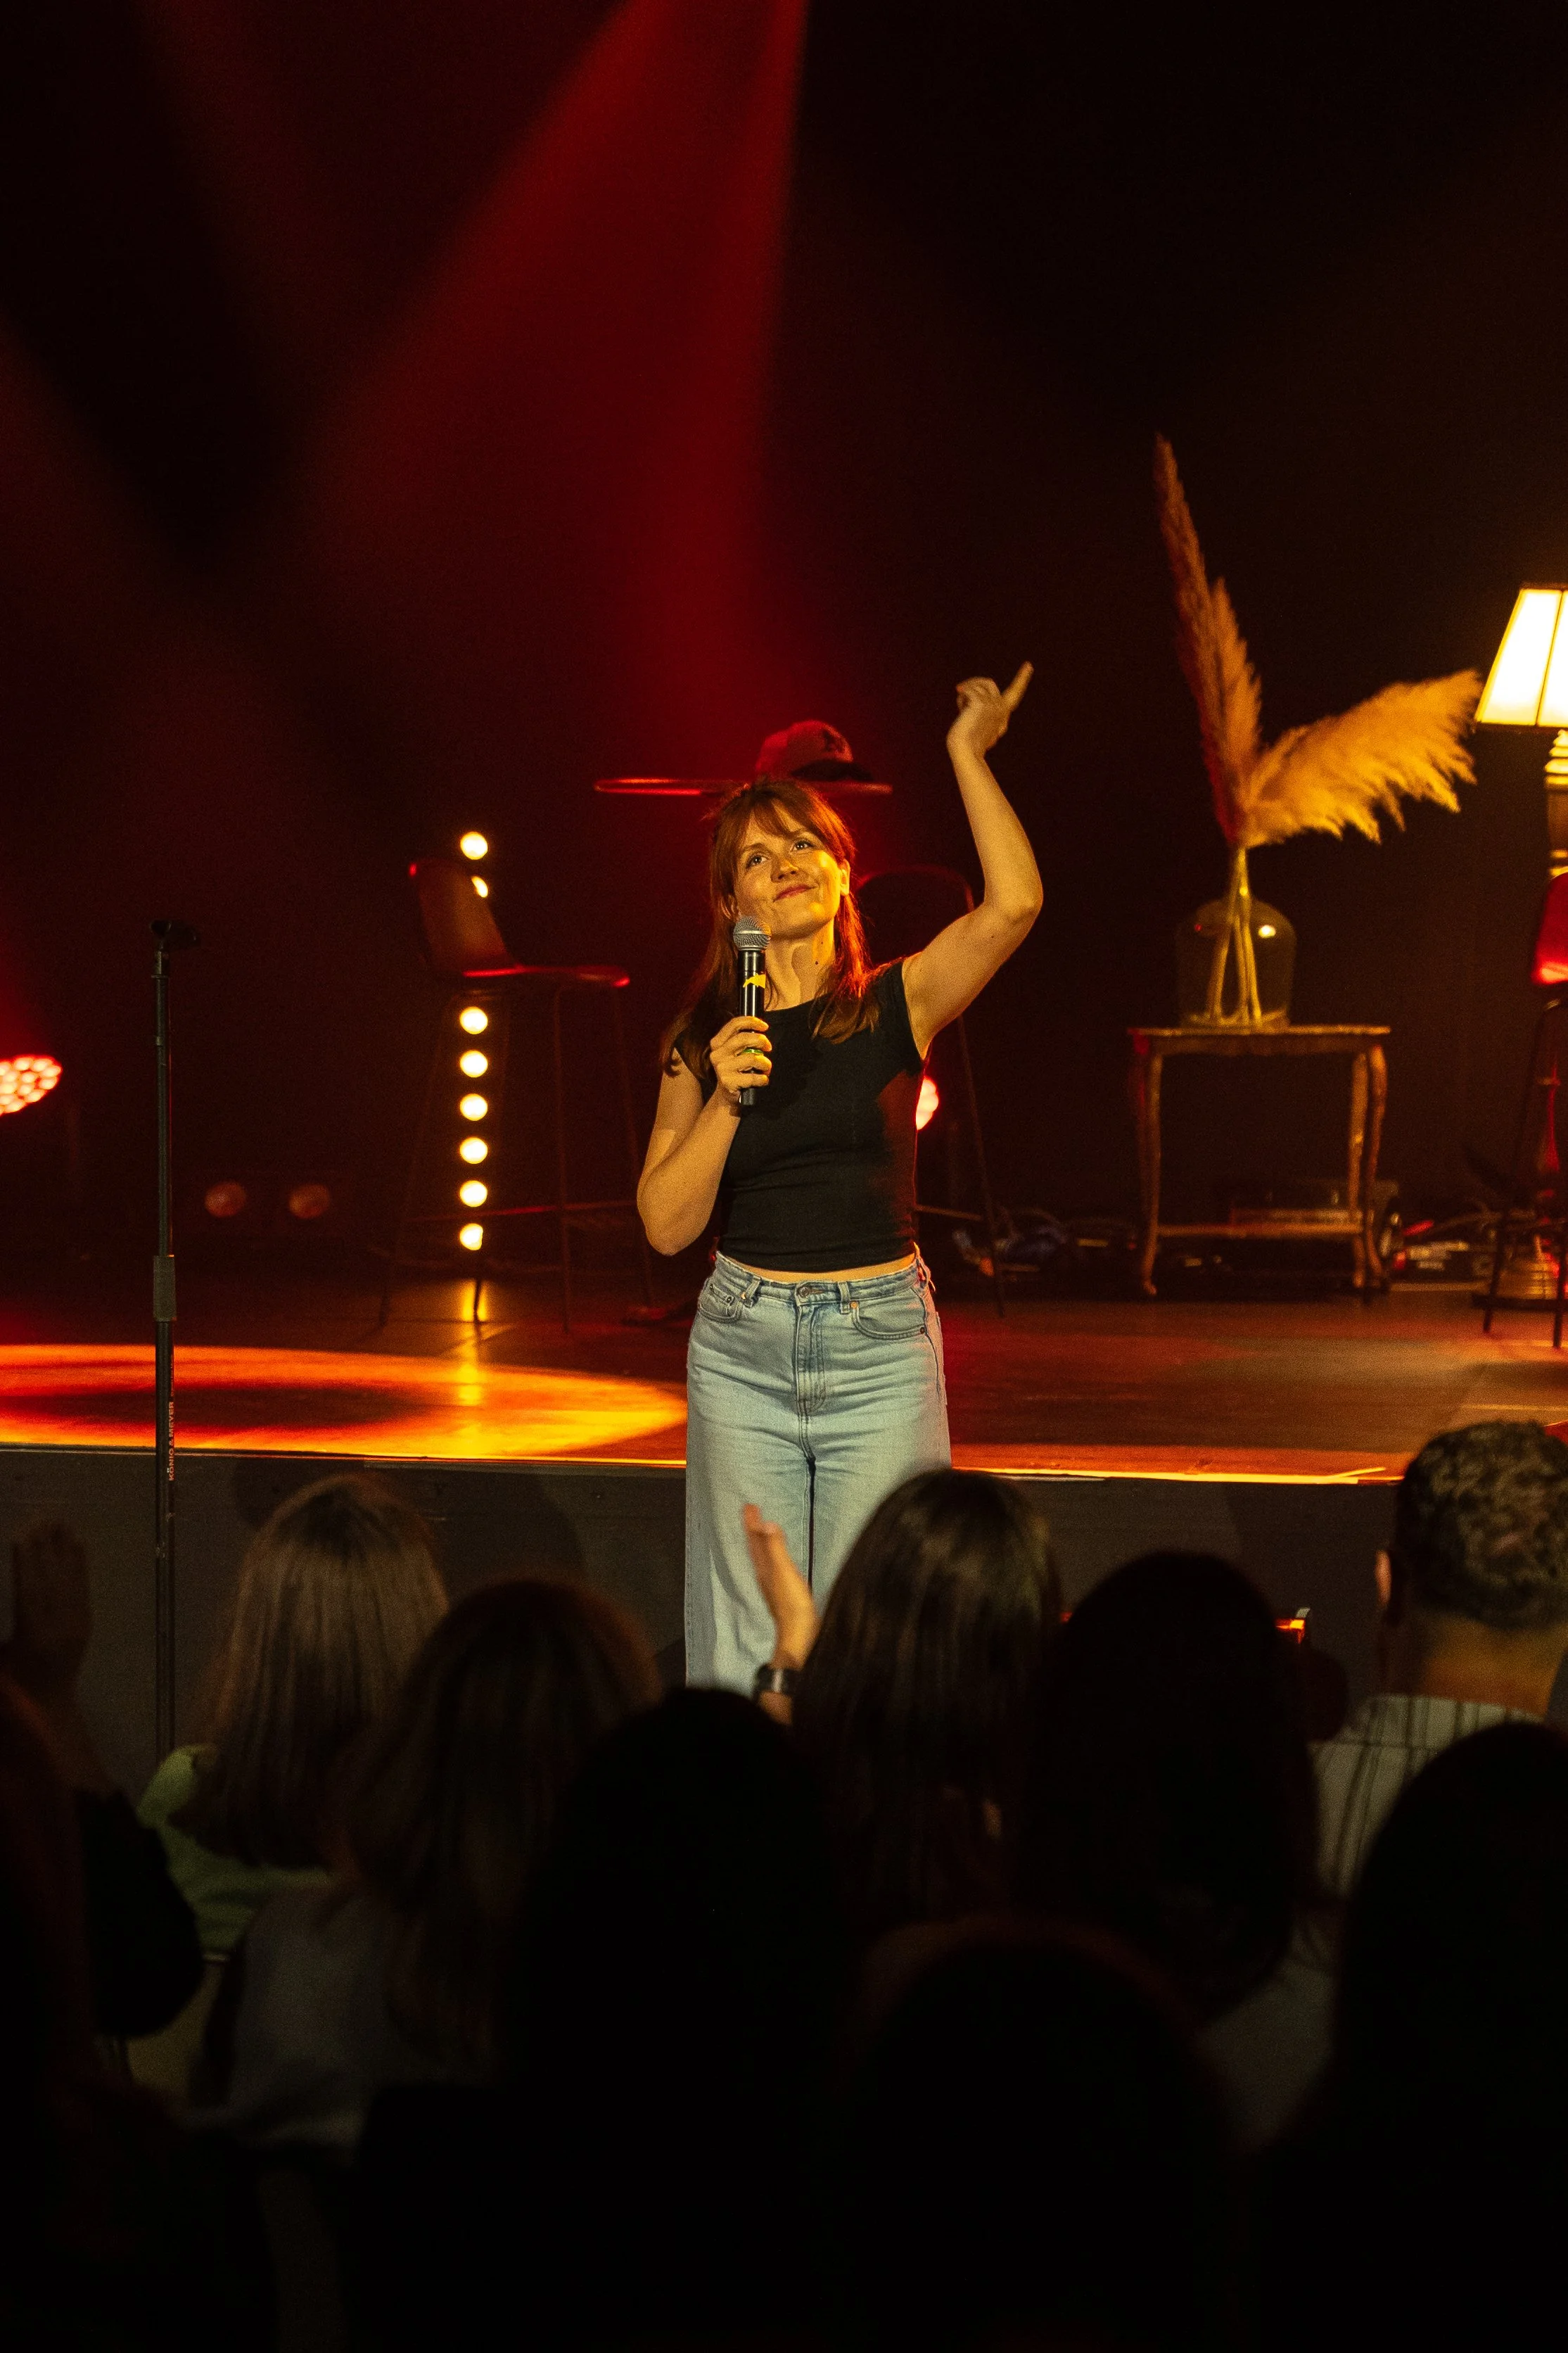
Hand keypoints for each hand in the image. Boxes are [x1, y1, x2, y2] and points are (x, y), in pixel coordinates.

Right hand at [6, 1522, 90, 1703]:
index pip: (29, 1592)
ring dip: (65, 1549)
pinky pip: (83, 1589)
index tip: (22, 1534)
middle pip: (52, 1580)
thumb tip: (5, 1592)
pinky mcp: (86, 1623)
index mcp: (33, 1638)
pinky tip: (78, 1544)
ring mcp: (76, 1625)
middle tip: (42, 1517)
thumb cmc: (11, 1687)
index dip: (25, 1563)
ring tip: (59, 1521)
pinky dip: (80, 1565)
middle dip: (46, 1547)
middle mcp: (59, 1628)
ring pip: (70, 1580)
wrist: (47, 1708)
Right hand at [709, 1015, 771, 1105]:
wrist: (727, 1096)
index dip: (752, 1022)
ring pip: (752, 1058)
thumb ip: (744, 1040)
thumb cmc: (736, 1071)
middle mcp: (717, 1054)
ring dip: (765, 1063)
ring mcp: (722, 1068)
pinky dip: (763, 1079)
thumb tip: (761, 1030)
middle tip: (768, 1047)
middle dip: (761, 1041)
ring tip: (766, 1068)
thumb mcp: (735, 1053)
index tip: (764, 1026)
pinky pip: (753, 1077)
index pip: (734, 1024)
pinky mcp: (728, 1082)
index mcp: (717, 1043)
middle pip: (744, 1038)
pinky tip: (762, 1080)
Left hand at [743, 1503, 818, 1666]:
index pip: (755, 1540)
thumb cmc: (793, 1604)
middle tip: (752, 1510)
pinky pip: (771, 1565)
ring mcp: (772, 1584)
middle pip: (756, 1547)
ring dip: (761, 1540)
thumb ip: (776, 1549)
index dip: (752, 1523)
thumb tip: (766, 1524)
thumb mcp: (784, 1572)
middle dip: (754, 1528)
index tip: (749, 1505)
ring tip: (761, 1529)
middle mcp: (764, 1575)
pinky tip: (776, 1558)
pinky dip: (770, 1554)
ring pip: (762, 1556)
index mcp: (764, 1568)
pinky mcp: (782, 1591)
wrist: (799, 1635)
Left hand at [947, 662, 1032, 759]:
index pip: (1015, 693)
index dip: (1021, 678)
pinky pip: (969, 691)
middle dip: (974, 682)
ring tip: (960, 708)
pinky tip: (960, 710)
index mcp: (1003, 715)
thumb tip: (972, 699)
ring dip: (965, 694)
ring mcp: (992, 706)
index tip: (1028, 665)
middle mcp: (1001, 709)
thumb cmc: (970, 745)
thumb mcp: (982, 728)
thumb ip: (984, 714)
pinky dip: (961, 698)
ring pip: (977, 686)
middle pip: (989, 683)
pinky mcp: (981, 705)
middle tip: (959, 689)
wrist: (966, 752)